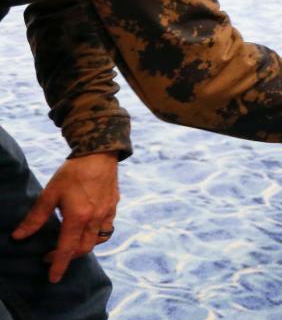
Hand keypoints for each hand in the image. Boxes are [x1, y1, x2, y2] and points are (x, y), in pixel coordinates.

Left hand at [12, 152, 119, 282]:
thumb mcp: (50, 193)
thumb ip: (35, 217)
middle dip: (68, 257)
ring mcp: (107, 213)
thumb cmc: (73, 172)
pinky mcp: (113, 206)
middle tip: (52, 255)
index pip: (66, 249)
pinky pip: (107, 228)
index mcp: (78, 218)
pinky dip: (96, 234)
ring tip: (71, 244)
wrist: (99, 154)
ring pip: (98, 240)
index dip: (58, 265)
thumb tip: (18, 236)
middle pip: (84, 248)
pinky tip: (88, 227)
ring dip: (83, 247)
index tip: (53, 278)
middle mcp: (95, 219)